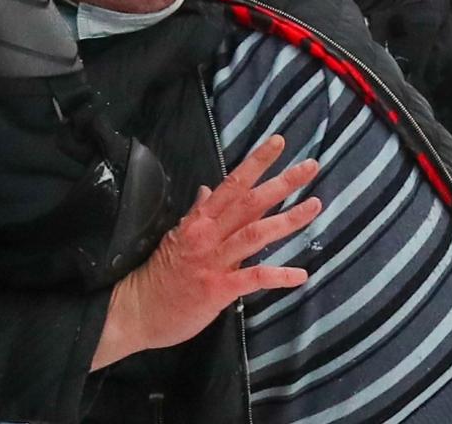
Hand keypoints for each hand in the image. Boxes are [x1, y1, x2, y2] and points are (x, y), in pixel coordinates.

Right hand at [90, 134, 320, 370]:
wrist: (136, 310)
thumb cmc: (159, 275)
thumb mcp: (176, 236)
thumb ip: (196, 213)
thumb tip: (206, 189)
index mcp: (199, 220)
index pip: (232, 183)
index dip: (256, 162)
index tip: (279, 142)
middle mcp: (207, 235)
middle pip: (249, 202)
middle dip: (282, 183)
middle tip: (311, 166)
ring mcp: (213, 261)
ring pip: (255, 233)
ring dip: (288, 219)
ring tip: (314, 206)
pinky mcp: (217, 290)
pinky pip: (253, 278)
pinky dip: (278, 276)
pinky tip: (301, 274)